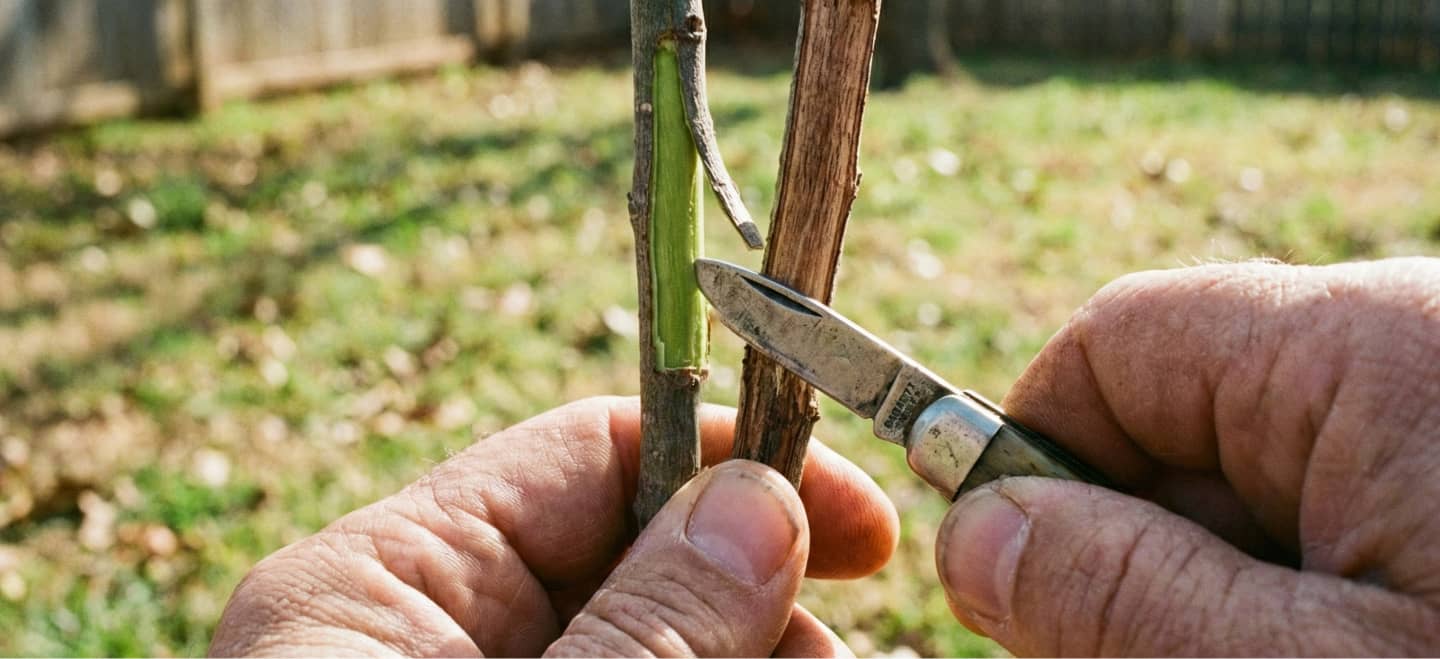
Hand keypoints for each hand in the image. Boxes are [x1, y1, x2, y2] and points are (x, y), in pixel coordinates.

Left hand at [210, 397, 897, 656]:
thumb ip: (641, 623)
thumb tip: (761, 500)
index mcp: (379, 584)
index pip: (589, 451)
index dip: (734, 457)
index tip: (859, 516)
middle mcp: (421, 632)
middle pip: (639, 557)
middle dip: (762, 593)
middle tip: (856, 651)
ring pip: (654, 636)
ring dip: (759, 654)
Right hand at [937, 257, 1439, 655]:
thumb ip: (1128, 594)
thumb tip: (970, 536)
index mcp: (1367, 343)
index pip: (1116, 344)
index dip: (1033, 461)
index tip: (1013, 591)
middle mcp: (1405, 352)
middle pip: (1174, 430)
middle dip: (1138, 557)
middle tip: (1183, 657)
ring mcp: (1437, 423)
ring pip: (1249, 499)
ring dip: (1221, 601)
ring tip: (1289, 652)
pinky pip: (1329, 526)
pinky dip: (1298, 609)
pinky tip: (1330, 644)